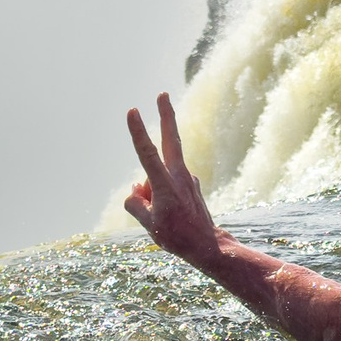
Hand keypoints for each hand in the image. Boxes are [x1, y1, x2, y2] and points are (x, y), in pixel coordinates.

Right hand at [124, 92, 224, 271]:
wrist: (208, 247)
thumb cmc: (177, 237)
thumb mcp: (148, 224)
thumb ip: (136, 203)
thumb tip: (137, 188)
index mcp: (166, 185)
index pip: (147, 153)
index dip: (137, 132)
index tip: (132, 111)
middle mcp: (179, 176)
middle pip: (170, 140)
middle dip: (166, 115)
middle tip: (162, 94)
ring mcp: (188, 179)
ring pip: (160, 174)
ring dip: (152, 189)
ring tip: (161, 217)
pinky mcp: (191, 185)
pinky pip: (167, 184)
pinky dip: (161, 195)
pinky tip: (170, 214)